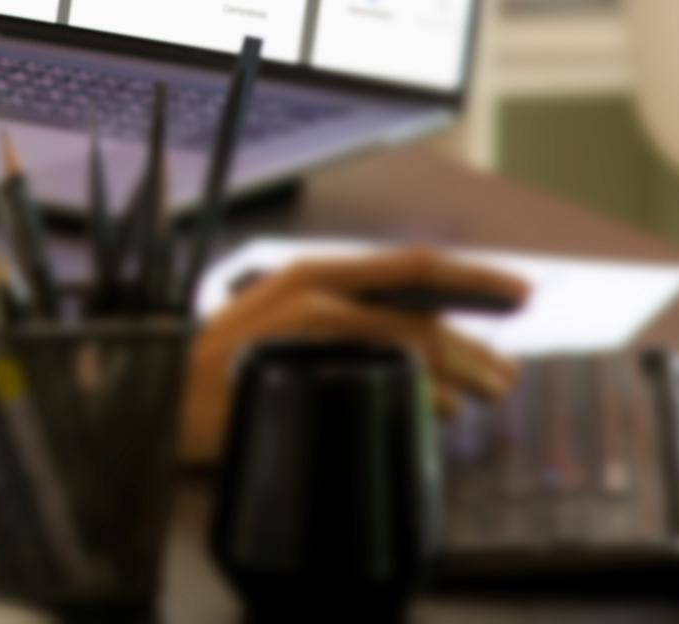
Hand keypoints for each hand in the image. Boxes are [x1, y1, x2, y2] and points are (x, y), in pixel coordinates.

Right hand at [176, 248, 526, 461]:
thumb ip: (341, 330)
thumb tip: (417, 358)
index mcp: (314, 272)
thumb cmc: (223, 373)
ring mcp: (307, 323)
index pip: (412, 266)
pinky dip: (423, 394)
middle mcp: (315, 286)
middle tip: (508, 378)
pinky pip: (383, 375)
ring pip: (412, 341)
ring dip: (462, 373)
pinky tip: (443, 412)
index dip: (473, 278)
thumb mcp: (281, 330)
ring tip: (489, 396)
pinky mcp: (300, 360)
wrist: (158, 396)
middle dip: (477, 346)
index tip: (520, 293)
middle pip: (422, 310)